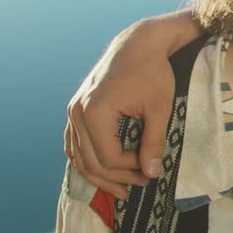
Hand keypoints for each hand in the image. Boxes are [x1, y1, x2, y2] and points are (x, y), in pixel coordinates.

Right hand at [64, 21, 178, 199]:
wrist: (138, 44)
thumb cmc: (152, 72)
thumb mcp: (159, 108)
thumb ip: (153, 142)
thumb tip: (152, 174)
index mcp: (95, 112)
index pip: (108, 157)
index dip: (129, 169)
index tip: (150, 170)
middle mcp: (77, 112)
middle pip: (90, 161)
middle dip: (116, 178)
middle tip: (140, 185)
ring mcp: (73, 110)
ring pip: (78, 155)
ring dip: (99, 174)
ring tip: (121, 188)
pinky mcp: (76, 108)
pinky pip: (74, 143)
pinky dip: (86, 159)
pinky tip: (102, 170)